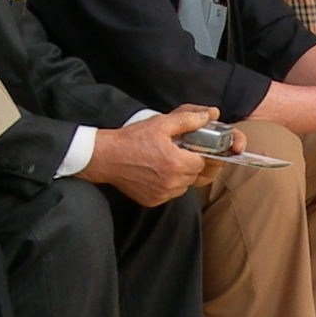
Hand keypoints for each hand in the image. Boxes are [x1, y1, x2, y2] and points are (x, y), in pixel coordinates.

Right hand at [82, 105, 225, 205]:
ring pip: (183, 187)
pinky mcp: (153, 201)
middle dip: (189, 164)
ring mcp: (162, 194)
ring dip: (180, 176)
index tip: (187, 148)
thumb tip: (209, 115)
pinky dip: (167, 186)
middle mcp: (172, 182)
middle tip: (174, 153)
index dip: (196, 153)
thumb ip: (188, 120)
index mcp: (177, 163)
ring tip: (164, 163)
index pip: (202, 162)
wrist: (106, 157)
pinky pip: (169, 195)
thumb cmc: (132, 139)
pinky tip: (156, 173)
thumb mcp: (161, 124)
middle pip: (194, 175)